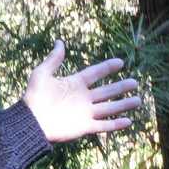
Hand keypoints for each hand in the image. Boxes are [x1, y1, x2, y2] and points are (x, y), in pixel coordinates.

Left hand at [22, 40, 141, 143]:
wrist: (30, 121)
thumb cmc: (34, 97)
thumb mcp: (42, 73)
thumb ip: (53, 59)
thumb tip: (60, 42)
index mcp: (75, 83)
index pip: (95, 73)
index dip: (107, 68)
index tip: (120, 62)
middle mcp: (83, 98)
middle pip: (107, 91)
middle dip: (121, 87)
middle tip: (135, 82)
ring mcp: (85, 113)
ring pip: (109, 108)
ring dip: (123, 105)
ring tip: (138, 100)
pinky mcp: (84, 127)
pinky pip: (103, 125)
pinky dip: (115, 124)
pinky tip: (128, 121)